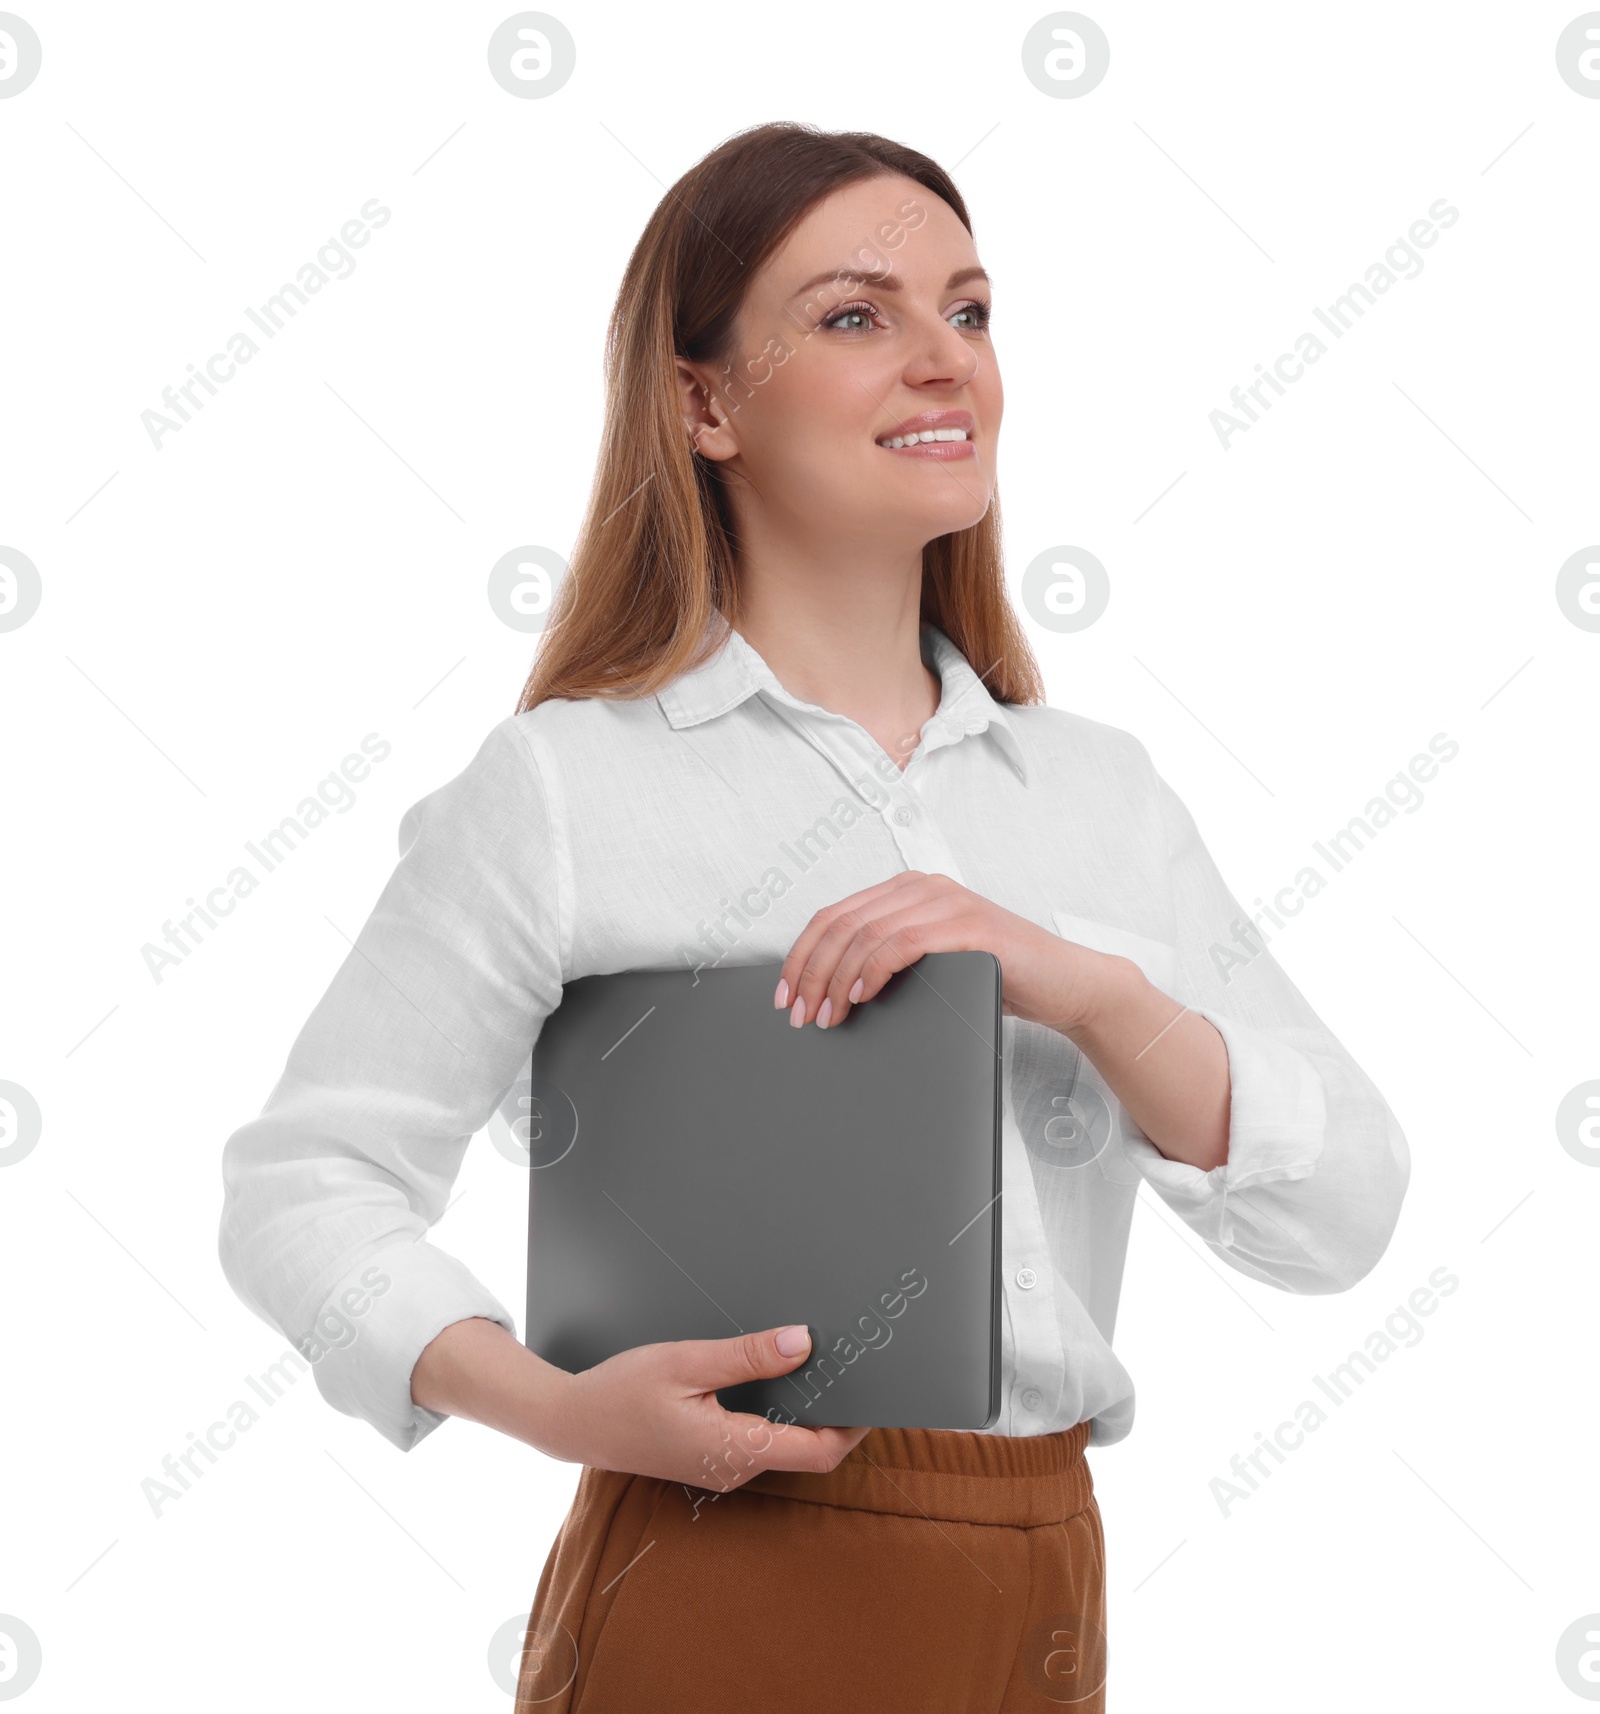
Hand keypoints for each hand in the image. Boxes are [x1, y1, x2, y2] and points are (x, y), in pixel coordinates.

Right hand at [546, 1324, 870, 1489]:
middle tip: (855, 1362)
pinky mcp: (712, 1455)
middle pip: (809, 1447)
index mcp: (735, 1450)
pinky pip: (762, 1437)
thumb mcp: (687, 1361)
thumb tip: (803, 1342)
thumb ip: (747, 1356)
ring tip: (822, 1360)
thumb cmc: (622, 1391)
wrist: (573, 1420)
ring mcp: (724, 1466)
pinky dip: (781, 1410)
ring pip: (786, 1442)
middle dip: (838, 1409)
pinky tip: (780, 1373)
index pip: (820, 1451)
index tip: (876, 1387)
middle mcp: (736, 1468)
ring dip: (809, 1408)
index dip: (856, 1424)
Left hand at [774, 870, 1120, 1035]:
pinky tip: (861, 996)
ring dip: (835, 980)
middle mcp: (923, 887)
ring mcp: (947, 901)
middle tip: (799, 1015)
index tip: (784, 995)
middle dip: (811, 974)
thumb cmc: (998, 978)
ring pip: (865, 934)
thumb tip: (827, 993)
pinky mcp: (969, 925)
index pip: (834, 916)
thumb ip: (887, 963)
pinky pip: (903, 942)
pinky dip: (873, 969)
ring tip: (827, 1016)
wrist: (1065, 984)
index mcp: (908, 891)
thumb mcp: (931, 967)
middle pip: (842, 925)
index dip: (801, 956)